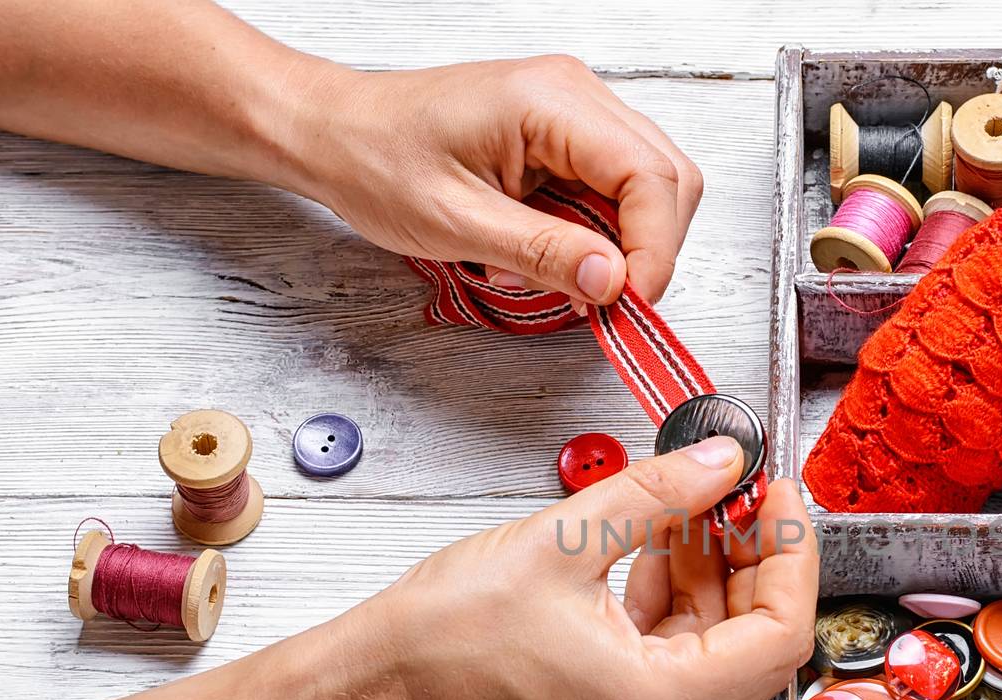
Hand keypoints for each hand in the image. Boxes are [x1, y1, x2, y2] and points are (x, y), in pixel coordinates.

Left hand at [289, 56, 702, 306]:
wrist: (334, 134)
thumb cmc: (377, 161)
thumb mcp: (457, 222)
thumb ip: (543, 253)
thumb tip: (614, 281)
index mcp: (551, 101)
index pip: (652, 177)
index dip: (655, 249)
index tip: (629, 302)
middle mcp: (575, 96)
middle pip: (668, 180)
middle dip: (645, 251)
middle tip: (603, 301)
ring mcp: (573, 114)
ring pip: (647, 191)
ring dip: (616, 248)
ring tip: (551, 273)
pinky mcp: (564, 138)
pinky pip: (611, 194)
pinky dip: (592, 238)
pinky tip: (542, 253)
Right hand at [346, 437, 816, 699]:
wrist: (370, 692)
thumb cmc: (438, 639)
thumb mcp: (560, 541)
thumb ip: (658, 495)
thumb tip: (721, 463)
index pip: (778, 634)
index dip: (791, 555)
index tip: (779, 497)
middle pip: (756, 649)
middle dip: (755, 562)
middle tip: (740, 496)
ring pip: (717, 657)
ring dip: (714, 581)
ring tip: (691, 512)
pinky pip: (676, 668)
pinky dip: (676, 609)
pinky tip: (656, 552)